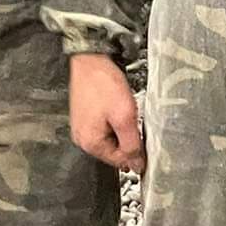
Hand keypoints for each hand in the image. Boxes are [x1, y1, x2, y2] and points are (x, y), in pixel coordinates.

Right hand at [69, 53, 145, 173]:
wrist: (90, 59)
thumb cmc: (103, 84)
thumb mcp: (124, 116)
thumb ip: (132, 144)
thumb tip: (136, 166)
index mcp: (90, 142)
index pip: (120, 161)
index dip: (135, 152)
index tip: (144, 138)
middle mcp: (82, 138)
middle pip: (114, 150)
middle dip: (127, 137)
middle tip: (131, 117)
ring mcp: (81, 126)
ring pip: (111, 137)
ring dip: (121, 127)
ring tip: (123, 108)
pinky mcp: (84, 116)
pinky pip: (104, 126)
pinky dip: (113, 119)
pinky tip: (116, 105)